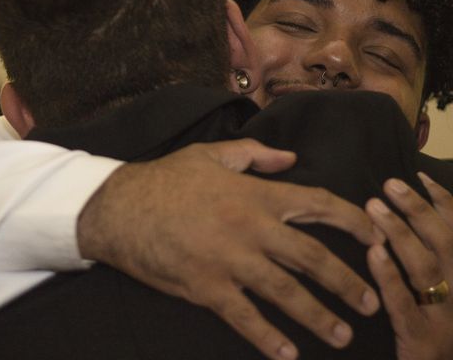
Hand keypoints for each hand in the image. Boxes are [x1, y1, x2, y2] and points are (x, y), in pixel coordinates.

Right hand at [78, 139, 381, 359]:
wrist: (120, 208)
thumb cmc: (166, 179)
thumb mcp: (210, 154)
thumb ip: (254, 153)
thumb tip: (290, 157)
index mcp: (255, 194)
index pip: (317, 204)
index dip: (352, 220)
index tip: (373, 236)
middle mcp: (250, 229)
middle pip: (311, 257)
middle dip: (346, 281)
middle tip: (369, 302)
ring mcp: (230, 261)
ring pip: (286, 293)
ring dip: (318, 317)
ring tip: (342, 336)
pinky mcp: (207, 288)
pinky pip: (245, 317)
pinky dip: (268, 338)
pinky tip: (287, 354)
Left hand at [366, 173, 452, 359]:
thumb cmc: (437, 332)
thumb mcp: (444, 293)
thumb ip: (433, 255)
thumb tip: (421, 212)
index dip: (442, 202)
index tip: (418, 175)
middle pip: (443, 242)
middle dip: (417, 210)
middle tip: (390, 184)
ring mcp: (445, 317)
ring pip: (423, 267)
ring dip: (399, 234)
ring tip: (374, 208)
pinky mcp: (423, 340)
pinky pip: (404, 304)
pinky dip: (389, 276)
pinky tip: (373, 253)